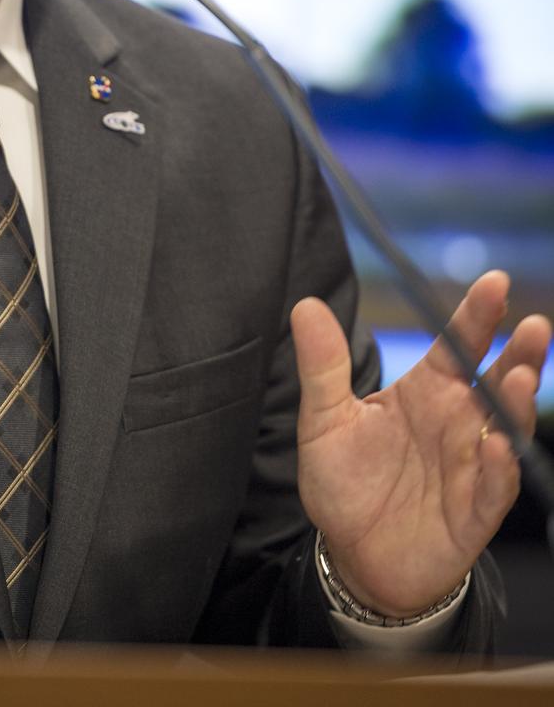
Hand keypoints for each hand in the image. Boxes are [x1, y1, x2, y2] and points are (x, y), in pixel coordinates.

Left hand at [291, 270, 550, 616]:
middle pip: (497, 379)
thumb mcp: (323, 420)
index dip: (477, 315)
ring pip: (506, 428)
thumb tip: (306, 306)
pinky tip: (497, 446)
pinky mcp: (476, 510)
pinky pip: (496, 486)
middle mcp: (457, 421)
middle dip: (519, 353)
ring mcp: (472, 464)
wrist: (354, 554)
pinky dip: (501, 467)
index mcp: (425, 391)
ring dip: (515, 403)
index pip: (456, 345)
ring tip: (520, 376)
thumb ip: (322, 366)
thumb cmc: (345, 481)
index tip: (495, 282)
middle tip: (533, 326)